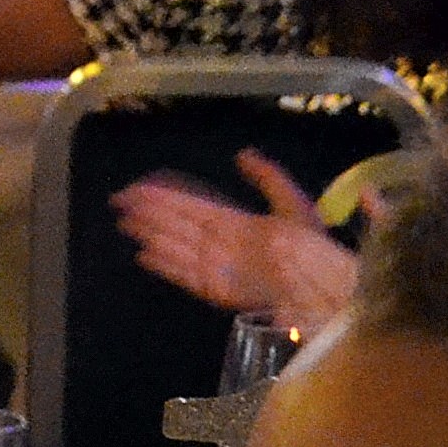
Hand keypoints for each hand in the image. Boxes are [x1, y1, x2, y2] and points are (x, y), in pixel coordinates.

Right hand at [114, 154, 355, 328]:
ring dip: (152, 235)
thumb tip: (241, 154)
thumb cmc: (316, 249)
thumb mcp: (293, 204)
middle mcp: (224, 244)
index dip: (167, 197)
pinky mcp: (221, 291)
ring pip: (178, 247)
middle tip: (118, 202)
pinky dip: (166, 266)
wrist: (328, 288)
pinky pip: (188, 276)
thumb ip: (268, 179)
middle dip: (150, 213)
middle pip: (180, 225)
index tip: (140, 187)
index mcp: (240, 224)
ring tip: (125, 224)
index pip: (195, 207)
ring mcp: (220, 268)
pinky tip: (144, 256)